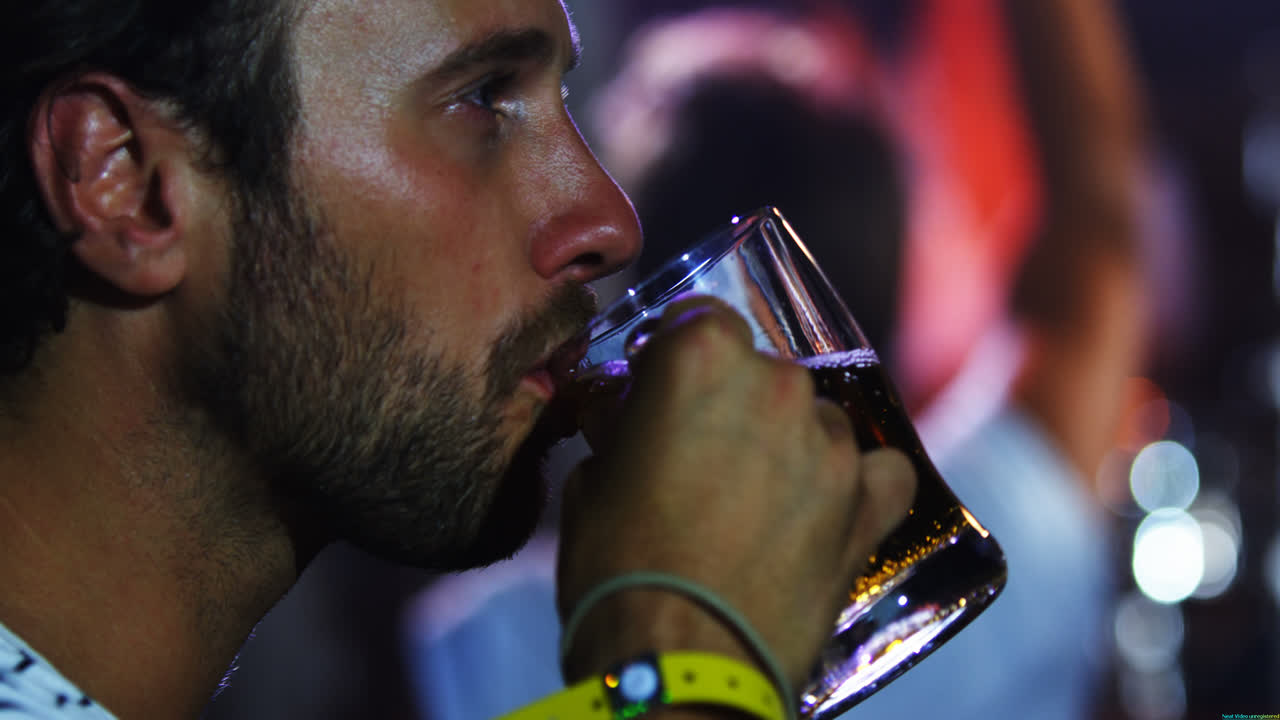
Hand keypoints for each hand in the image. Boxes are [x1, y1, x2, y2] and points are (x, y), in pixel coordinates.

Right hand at [556, 297, 916, 689]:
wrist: (678, 665)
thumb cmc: (621, 572)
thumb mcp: (593, 483)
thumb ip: (623, 431)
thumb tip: (629, 423)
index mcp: (701, 358)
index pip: (699, 319)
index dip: (678, 355)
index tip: (667, 385)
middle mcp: (776, 385)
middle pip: (761, 370)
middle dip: (733, 405)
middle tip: (703, 458)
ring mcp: (829, 445)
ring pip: (817, 419)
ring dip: (791, 446)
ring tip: (757, 504)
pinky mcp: (867, 505)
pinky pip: (880, 471)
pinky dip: (858, 484)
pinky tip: (828, 512)